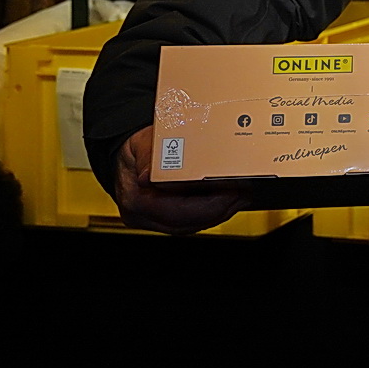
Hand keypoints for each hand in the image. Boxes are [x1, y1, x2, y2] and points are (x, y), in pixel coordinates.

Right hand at [113, 126, 248, 234]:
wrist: (124, 153)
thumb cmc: (135, 147)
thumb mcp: (143, 143)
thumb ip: (151, 156)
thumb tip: (150, 175)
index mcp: (137, 200)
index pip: (179, 212)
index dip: (210, 205)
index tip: (233, 192)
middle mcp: (142, 215)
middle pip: (189, 222)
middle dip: (221, 209)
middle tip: (244, 193)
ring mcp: (151, 219)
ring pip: (191, 224)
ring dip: (219, 212)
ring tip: (241, 196)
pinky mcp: (161, 218)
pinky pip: (189, 220)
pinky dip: (209, 211)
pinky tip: (226, 200)